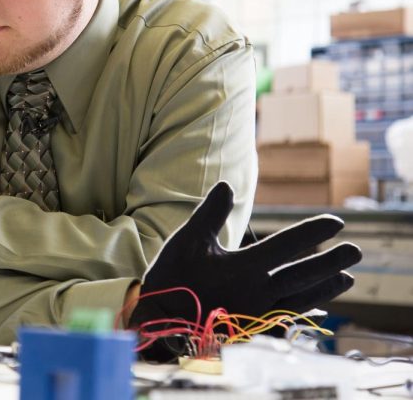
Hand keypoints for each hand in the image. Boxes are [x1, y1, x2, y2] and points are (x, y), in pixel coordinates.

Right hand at [129, 181, 361, 335]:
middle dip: (332, 262)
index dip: (313, 232)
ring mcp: (258, 315)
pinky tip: (315, 311)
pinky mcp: (253, 331)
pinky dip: (305, 314)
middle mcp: (259, 293)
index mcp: (245, 268)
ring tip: (346, 280)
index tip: (337, 222)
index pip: (288, 244)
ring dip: (326, 288)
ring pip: (302, 299)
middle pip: (304, 274)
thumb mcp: (186, 241)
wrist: (160, 325)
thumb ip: (210, 213)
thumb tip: (228, 185)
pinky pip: (288, 321)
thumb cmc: (172, 280)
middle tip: (356, 251)